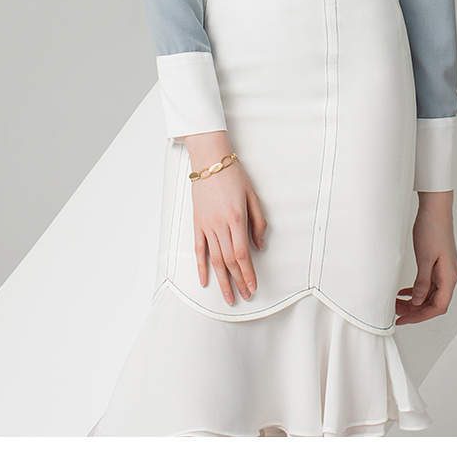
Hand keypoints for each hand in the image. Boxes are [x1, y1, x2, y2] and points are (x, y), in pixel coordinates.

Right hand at [183, 130, 267, 306]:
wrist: (210, 160)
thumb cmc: (234, 175)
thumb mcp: (253, 196)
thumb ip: (258, 221)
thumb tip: (259, 245)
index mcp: (237, 218)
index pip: (242, 254)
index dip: (248, 273)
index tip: (253, 287)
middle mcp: (220, 225)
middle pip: (229, 261)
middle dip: (238, 281)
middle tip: (244, 297)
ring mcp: (207, 225)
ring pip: (214, 259)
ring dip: (222, 280)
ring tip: (227, 296)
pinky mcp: (197, 223)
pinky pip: (198, 249)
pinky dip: (200, 266)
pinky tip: (204, 280)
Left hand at [395, 190, 456, 324]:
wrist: (435, 209)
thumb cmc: (433, 228)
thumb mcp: (425, 257)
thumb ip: (422, 281)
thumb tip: (418, 301)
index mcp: (450, 276)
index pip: (439, 306)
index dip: (422, 316)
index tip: (405, 319)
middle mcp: (450, 276)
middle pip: (434, 303)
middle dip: (416, 311)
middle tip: (397, 313)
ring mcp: (445, 270)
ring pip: (430, 294)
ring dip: (415, 301)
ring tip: (398, 304)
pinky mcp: (439, 265)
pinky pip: (429, 284)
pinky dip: (417, 290)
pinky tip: (405, 292)